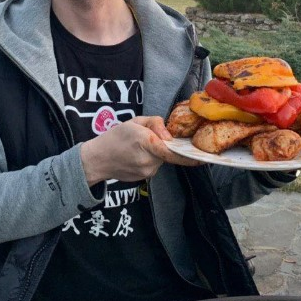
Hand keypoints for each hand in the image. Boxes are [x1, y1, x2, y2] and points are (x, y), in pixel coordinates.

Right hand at [80, 116, 201, 184]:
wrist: (97, 159)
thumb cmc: (115, 137)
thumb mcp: (135, 121)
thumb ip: (156, 124)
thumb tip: (170, 136)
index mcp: (146, 143)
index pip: (171, 151)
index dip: (188, 156)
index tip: (202, 158)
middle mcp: (148, 160)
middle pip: (167, 153)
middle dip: (163, 146)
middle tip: (147, 139)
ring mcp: (146, 172)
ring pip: (161, 160)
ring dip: (155, 153)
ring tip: (137, 148)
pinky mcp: (144, 178)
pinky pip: (154, 166)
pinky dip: (150, 160)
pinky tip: (135, 156)